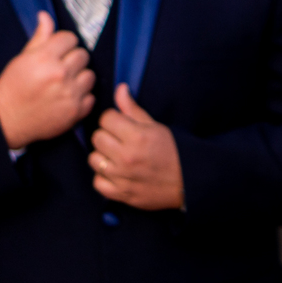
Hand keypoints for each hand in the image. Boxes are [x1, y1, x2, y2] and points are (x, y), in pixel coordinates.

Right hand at [0, 11, 94, 149]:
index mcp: (44, 58)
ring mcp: (70, 94)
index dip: (63, 43)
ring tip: (66, 82)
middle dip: (73, 58)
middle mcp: (60, 75)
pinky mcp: (76, 112)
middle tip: (61, 66)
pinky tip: (68, 97)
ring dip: (80, 77)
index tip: (58, 50)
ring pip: (90, 75)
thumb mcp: (22, 59)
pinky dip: (82, 97)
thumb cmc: (12, 88)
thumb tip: (46, 15)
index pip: (70, 38)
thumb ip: (39, 37)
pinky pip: (91, 96)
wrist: (5, 121)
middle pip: (83, 55)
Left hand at [88, 83, 184, 210]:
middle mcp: (126, 156)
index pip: (106, 118)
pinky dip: (104, 177)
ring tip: (116, 155)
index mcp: (136, 136)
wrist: (187, 181)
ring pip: (93, 159)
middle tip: (119, 139)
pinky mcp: (120, 194)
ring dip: (103, 155)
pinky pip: (97, 182)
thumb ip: (133, 109)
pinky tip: (115, 172)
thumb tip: (120, 89)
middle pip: (97, 137)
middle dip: (107, 135)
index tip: (121, 124)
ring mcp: (122, 177)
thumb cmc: (172, 150)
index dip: (113, 119)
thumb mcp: (155, 126)